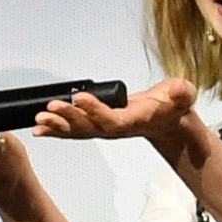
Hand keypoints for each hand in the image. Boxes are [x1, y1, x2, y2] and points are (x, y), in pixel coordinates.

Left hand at [30, 77, 207, 173]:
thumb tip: (180, 89)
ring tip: (38, 120)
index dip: (95, 110)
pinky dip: (56, 130)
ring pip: (79, 131)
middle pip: (89, 128)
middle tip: (50, 108)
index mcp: (135, 121)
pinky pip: (75, 132)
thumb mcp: (183, 96)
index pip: (112, 119)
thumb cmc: (172, 107)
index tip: (79, 97)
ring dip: (58, 126)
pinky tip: (38, 129)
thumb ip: (182, 93)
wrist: (168, 122)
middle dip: (69, 118)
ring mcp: (105, 130)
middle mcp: (116, 129)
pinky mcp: (98, 127)